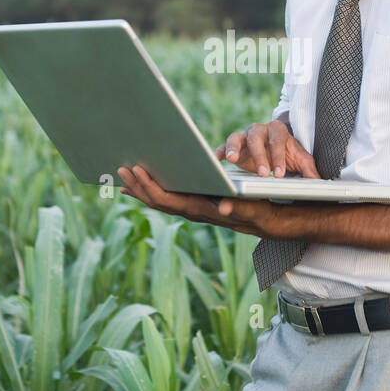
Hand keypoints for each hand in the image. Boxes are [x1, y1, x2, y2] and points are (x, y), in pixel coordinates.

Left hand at [116, 164, 288, 238]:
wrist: (269, 221)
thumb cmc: (262, 210)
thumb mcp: (254, 207)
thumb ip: (240, 206)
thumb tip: (225, 206)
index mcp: (202, 209)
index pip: (168, 200)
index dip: (150, 187)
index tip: (136, 170)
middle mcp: (193, 211)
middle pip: (158, 201)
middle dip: (138, 186)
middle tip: (120, 168)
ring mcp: (193, 209)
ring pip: (160, 201)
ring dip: (142, 189)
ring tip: (124, 175)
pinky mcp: (196, 204)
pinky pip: (169, 198)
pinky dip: (153, 190)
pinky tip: (144, 182)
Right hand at [215, 115, 319, 178]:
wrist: (276, 151)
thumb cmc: (288, 156)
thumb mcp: (301, 161)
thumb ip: (309, 170)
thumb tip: (320, 184)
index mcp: (277, 130)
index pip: (278, 141)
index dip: (279, 157)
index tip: (280, 174)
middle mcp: (259, 131)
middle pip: (257, 138)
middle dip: (260, 156)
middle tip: (264, 174)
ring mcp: (244, 137)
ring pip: (236, 137)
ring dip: (234, 147)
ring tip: (233, 159)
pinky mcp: (233, 147)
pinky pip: (223, 146)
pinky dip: (219, 152)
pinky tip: (217, 161)